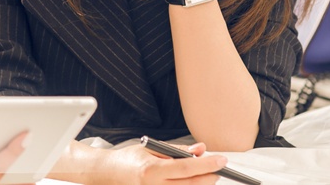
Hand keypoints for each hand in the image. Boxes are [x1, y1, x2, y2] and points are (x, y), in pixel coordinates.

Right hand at [103, 142, 227, 184]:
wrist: (107, 175)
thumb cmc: (128, 160)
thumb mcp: (150, 149)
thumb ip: (176, 150)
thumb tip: (200, 149)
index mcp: (151, 170)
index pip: (186, 168)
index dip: (206, 164)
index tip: (221, 160)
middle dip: (209, 176)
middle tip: (217, 167)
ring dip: (200, 183)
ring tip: (204, 173)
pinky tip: (192, 181)